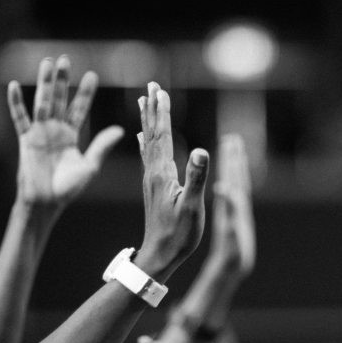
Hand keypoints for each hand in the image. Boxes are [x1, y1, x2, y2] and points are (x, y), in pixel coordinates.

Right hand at [8, 55, 122, 209]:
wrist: (47, 202)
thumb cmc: (68, 187)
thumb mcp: (90, 166)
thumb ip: (101, 146)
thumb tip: (120, 130)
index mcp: (71, 135)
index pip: (80, 108)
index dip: (85, 93)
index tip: (92, 74)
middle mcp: (55, 129)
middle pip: (60, 99)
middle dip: (63, 80)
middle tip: (66, 59)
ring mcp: (39, 132)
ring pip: (43, 102)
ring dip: (44, 83)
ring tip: (48, 63)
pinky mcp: (25, 139)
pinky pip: (19, 117)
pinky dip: (16, 102)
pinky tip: (14, 85)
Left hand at [135, 82, 209, 275]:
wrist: (159, 256)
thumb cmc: (178, 234)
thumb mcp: (192, 206)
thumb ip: (196, 177)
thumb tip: (200, 149)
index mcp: (163, 173)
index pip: (162, 135)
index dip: (162, 112)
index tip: (160, 90)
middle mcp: (153, 172)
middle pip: (152, 133)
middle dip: (153, 109)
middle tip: (151, 87)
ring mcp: (151, 180)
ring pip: (148, 142)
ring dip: (148, 121)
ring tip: (144, 102)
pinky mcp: (153, 188)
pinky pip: (148, 156)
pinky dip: (146, 141)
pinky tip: (141, 138)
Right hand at [210, 134, 255, 273]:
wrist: (237, 267)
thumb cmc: (233, 253)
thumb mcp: (230, 232)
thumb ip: (231, 211)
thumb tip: (225, 189)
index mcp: (237, 207)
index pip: (235, 180)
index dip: (232, 163)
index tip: (229, 145)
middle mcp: (239, 207)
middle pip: (238, 177)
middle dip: (235, 159)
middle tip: (232, 139)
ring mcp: (237, 210)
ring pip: (236, 183)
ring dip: (234, 167)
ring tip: (231, 151)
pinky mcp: (232, 216)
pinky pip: (231, 193)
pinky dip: (229, 181)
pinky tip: (224, 177)